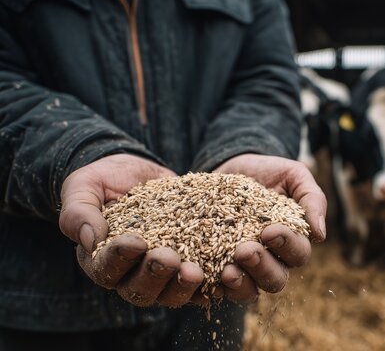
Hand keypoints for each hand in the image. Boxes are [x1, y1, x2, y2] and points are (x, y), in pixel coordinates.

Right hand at [59, 154, 205, 307]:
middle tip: (170, 258)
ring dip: (184, 285)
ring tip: (196, 270)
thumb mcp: (85, 186)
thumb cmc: (105, 180)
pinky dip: (212, 282)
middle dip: (156, 276)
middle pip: (140, 290)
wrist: (140, 173)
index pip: (106, 269)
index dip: (120, 258)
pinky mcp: (190, 264)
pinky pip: (202, 283)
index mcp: (101, 260)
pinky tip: (223, 273)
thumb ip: (79, 211)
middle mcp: (131, 275)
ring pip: (172, 293)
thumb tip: (90, 240)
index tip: (135, 241)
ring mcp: (163, 274)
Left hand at [213, 153, 326, 302]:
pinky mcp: (218, 267)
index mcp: (294, 241)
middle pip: (276, 279)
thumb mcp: (293, 175)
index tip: (268, 231)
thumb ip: (312, 198)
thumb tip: (320, 234)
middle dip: (262, 267)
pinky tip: (205, 276)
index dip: (286, 245)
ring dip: (240, 282)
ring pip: (250, 289)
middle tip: (244, 250)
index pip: (298, 253)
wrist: (232, 165)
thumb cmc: (269, 171)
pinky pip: (219, 287)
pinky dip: (214, 285)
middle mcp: (273, 260)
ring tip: (226, 270)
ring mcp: (245, 267)